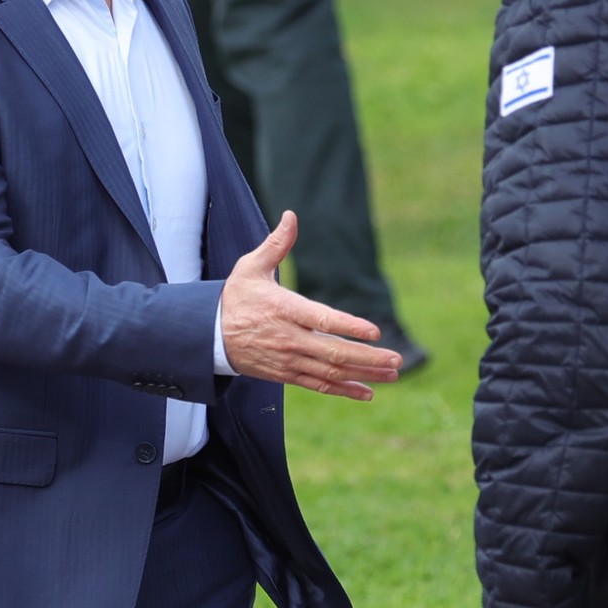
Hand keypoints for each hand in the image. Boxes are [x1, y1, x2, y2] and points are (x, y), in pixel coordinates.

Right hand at [219, 211, 401, 397]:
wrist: (210, 334)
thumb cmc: (235, 296)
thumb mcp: (251, 266)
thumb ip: (276, 244)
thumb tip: (291, 216)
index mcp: (283, 309)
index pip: (321, 320)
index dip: (349, 326)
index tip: (375, 332)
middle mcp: (288, 338)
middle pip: (333, 352)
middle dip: (368, 358)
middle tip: (397, 360)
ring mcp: (288, 359)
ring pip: (331, 371)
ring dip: (364, 374)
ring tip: (392, 375)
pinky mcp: (286, 374)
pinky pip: (319, 385)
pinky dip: (344, 390)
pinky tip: (367, 391)